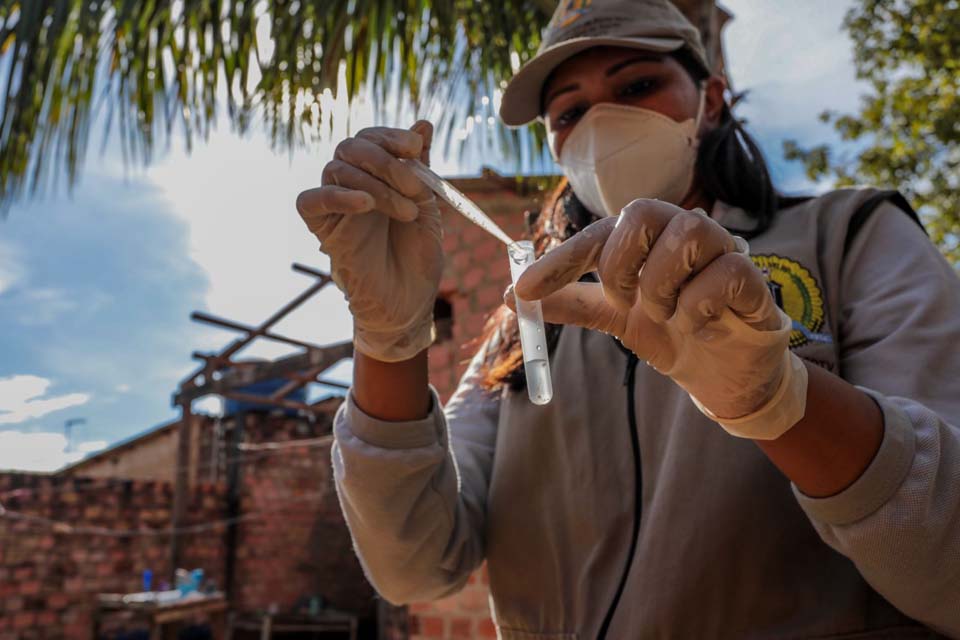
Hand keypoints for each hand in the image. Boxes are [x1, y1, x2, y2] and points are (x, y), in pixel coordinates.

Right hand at [296, 121, 442, 362]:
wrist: (410, 303)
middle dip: (386, 160)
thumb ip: (421, 166)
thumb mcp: (428, 205)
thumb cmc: (418, 258)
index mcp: (377, 177)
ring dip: (378, 184)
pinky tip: (366, 204)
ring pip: (336, 169)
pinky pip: (311, 201)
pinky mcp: (323, 230)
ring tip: (407, 211)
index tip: (415, 148)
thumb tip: (424, 123)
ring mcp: (336, 208)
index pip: (370, 138)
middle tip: (416, 188)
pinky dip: (337, 196)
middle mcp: (352, 186)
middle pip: (351, 147)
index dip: (390, 135)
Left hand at [511, 199, 806, 438]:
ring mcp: (722, 252)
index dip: (560, 260)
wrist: (721, 375)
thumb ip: (570, 303)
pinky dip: (699, 305)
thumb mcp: (614, 318)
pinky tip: (698, 325)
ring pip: (688, 233)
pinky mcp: (753, 280)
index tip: (525, 290)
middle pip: (644, 211)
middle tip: (621, 302)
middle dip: (620, 263)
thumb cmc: (671, 333)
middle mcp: (682, 234)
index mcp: (647, 239)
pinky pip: (726, 272)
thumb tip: (511, 296)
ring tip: (665, 316)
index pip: (599, 232)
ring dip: (662, 285)